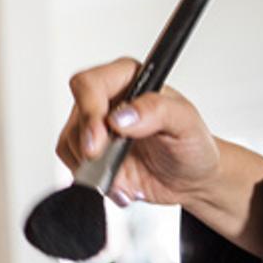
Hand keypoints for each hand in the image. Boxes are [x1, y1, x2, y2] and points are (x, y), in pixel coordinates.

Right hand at [57, 57, 262, 255]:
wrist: (191, 179)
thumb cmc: (192, 145)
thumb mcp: (187, 123)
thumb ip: (157, 111)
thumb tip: (122, 116)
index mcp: (128, 79)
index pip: (90, 84)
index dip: (89, 112)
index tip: (100, 140)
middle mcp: (107, 100)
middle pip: (76, 116)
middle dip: (90, 146)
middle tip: (107, 165)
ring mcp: (96, 127)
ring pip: (70, 143)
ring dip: (94, 167)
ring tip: (123, 177)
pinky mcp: (89, 153)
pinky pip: (73, 164)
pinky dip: (92, 180)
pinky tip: (118, 183)